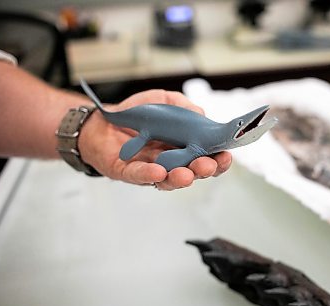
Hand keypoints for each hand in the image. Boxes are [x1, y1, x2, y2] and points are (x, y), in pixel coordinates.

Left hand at [78, 89, 231, 189]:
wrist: (103, 120)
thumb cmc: (137, 114)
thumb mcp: (163, 101)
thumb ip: (182, 105)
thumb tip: (200, 114)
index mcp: (184, 148)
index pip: (206, 157)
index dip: (218, 160)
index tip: (226, 155)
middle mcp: (171, 162)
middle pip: (192, 172)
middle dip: (203, 171)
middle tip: (209, 165)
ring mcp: (150, 170)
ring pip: (169, 180)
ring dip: (180, 178)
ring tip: (187, 174)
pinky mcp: (127, 173)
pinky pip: (139, 176)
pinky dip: (150, 175)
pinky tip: (158, 171)